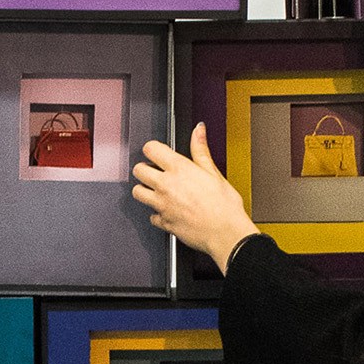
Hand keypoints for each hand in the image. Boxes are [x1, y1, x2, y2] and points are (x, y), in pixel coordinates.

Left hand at [132, 123, 260, 273]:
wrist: (225, 233)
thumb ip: (201, 150)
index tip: (158, 153)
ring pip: (137, 192)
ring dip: (144, 190)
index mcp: (179, 169)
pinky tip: (168, 211)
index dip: (153, 149)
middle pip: (138, 170)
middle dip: (145, 169)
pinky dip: (157, 213)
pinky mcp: (163, 222)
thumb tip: (198, 130)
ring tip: (157, 190)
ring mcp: (162, 205)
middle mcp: (166, 185)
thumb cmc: (224, 205)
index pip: (150, 149)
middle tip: (155, 171)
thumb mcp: (214, 172)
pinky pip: (151, 216)